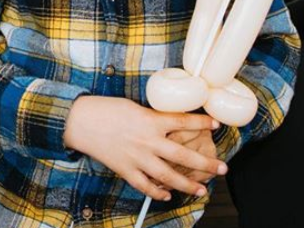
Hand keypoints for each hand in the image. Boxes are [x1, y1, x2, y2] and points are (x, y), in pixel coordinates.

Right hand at [63, 96, 226, 201]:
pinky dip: (158, 192)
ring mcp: (137, 158)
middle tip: (222, 168)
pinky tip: (167, 195)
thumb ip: (153, 117)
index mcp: (151, 120)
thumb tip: (169, 123)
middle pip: (183, 156)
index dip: (202, 122)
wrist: (81, 121)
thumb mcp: (135, 106)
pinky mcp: (126, 170)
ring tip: (202, 190)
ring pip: (168, 176)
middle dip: (205, 164)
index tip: (217, 124)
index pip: (183, 121)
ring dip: (187, 185)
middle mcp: (148, 141)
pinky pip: (146, 186)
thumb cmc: (107, 108)